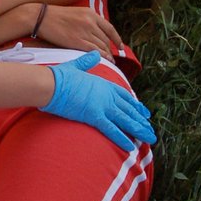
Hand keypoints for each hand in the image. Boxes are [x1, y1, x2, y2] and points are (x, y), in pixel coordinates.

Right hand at [36, 6, 121, 59]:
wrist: (40, 17)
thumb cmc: (54, 16)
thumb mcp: (75, 13)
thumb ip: (86, 20)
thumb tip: (94, 32)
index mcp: (91, 14)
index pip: (110, 28)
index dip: (117, 39)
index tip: (121, 46)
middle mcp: (90, 22)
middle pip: (106, 39)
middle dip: (111, 50)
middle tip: (113, 58)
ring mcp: (84, 32)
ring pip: (102, 46)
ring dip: (107, 55)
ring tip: (110, 62)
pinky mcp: (77, 41)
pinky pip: (94, 51)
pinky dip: (102, 57)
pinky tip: (104, 62)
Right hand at [41, 51, 155, 150]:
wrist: (50, 84)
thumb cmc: (59, 76)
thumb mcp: (76, 66)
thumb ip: (87, 62)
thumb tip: (95, 54)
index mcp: (103, 84)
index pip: (125, 96)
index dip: (136, 105)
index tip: (144, 112)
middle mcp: (106, 95)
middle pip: (128, 109)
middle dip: (141, 120)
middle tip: (150, 129)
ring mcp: (102, 105)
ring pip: (125, 120)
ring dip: (138, 130)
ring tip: (149, 139)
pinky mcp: (94, 116)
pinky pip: (111, 130)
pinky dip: (122, 138)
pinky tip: (131, 147)